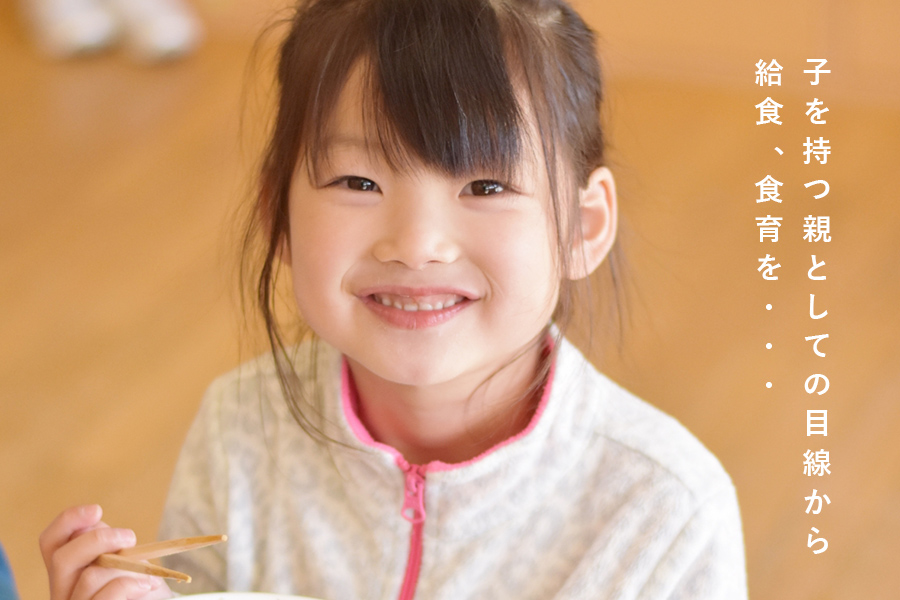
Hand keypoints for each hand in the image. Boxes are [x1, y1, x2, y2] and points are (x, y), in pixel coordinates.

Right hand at [40, 505, 173, 599]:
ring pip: (89, 577)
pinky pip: (107, 596)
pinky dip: (130, 585)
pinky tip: (146, 585)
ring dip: (126, 567)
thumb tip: (94, 525)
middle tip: (130, 538)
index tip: (97, 510)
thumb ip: (106, 545)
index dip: (67, 521)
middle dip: (98, 540)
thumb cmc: (141, 586)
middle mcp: (61, 592)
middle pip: (61, 559)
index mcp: (66, 573)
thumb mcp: (125, 560)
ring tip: (146, 573)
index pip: (50, 542)